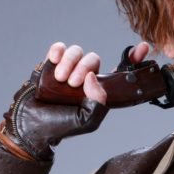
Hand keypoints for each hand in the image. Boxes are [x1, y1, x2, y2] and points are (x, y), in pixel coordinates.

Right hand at [0, 40, 150, 160]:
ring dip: (70, 63)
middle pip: (94, 60)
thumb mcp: (86, 121)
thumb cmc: (60, 126)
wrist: (30, 123)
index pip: (119, 72)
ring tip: (61, 79)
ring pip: (77, 52)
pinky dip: (58, 52)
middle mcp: (86, 78)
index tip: (143, 47)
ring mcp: (69, 68)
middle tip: (74, 83)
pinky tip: (54, 61)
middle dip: (85, 68)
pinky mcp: (53, 62)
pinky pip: (60, 47)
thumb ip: (98, 103)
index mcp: (99, 91)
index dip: (133, 59)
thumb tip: (94, 78)